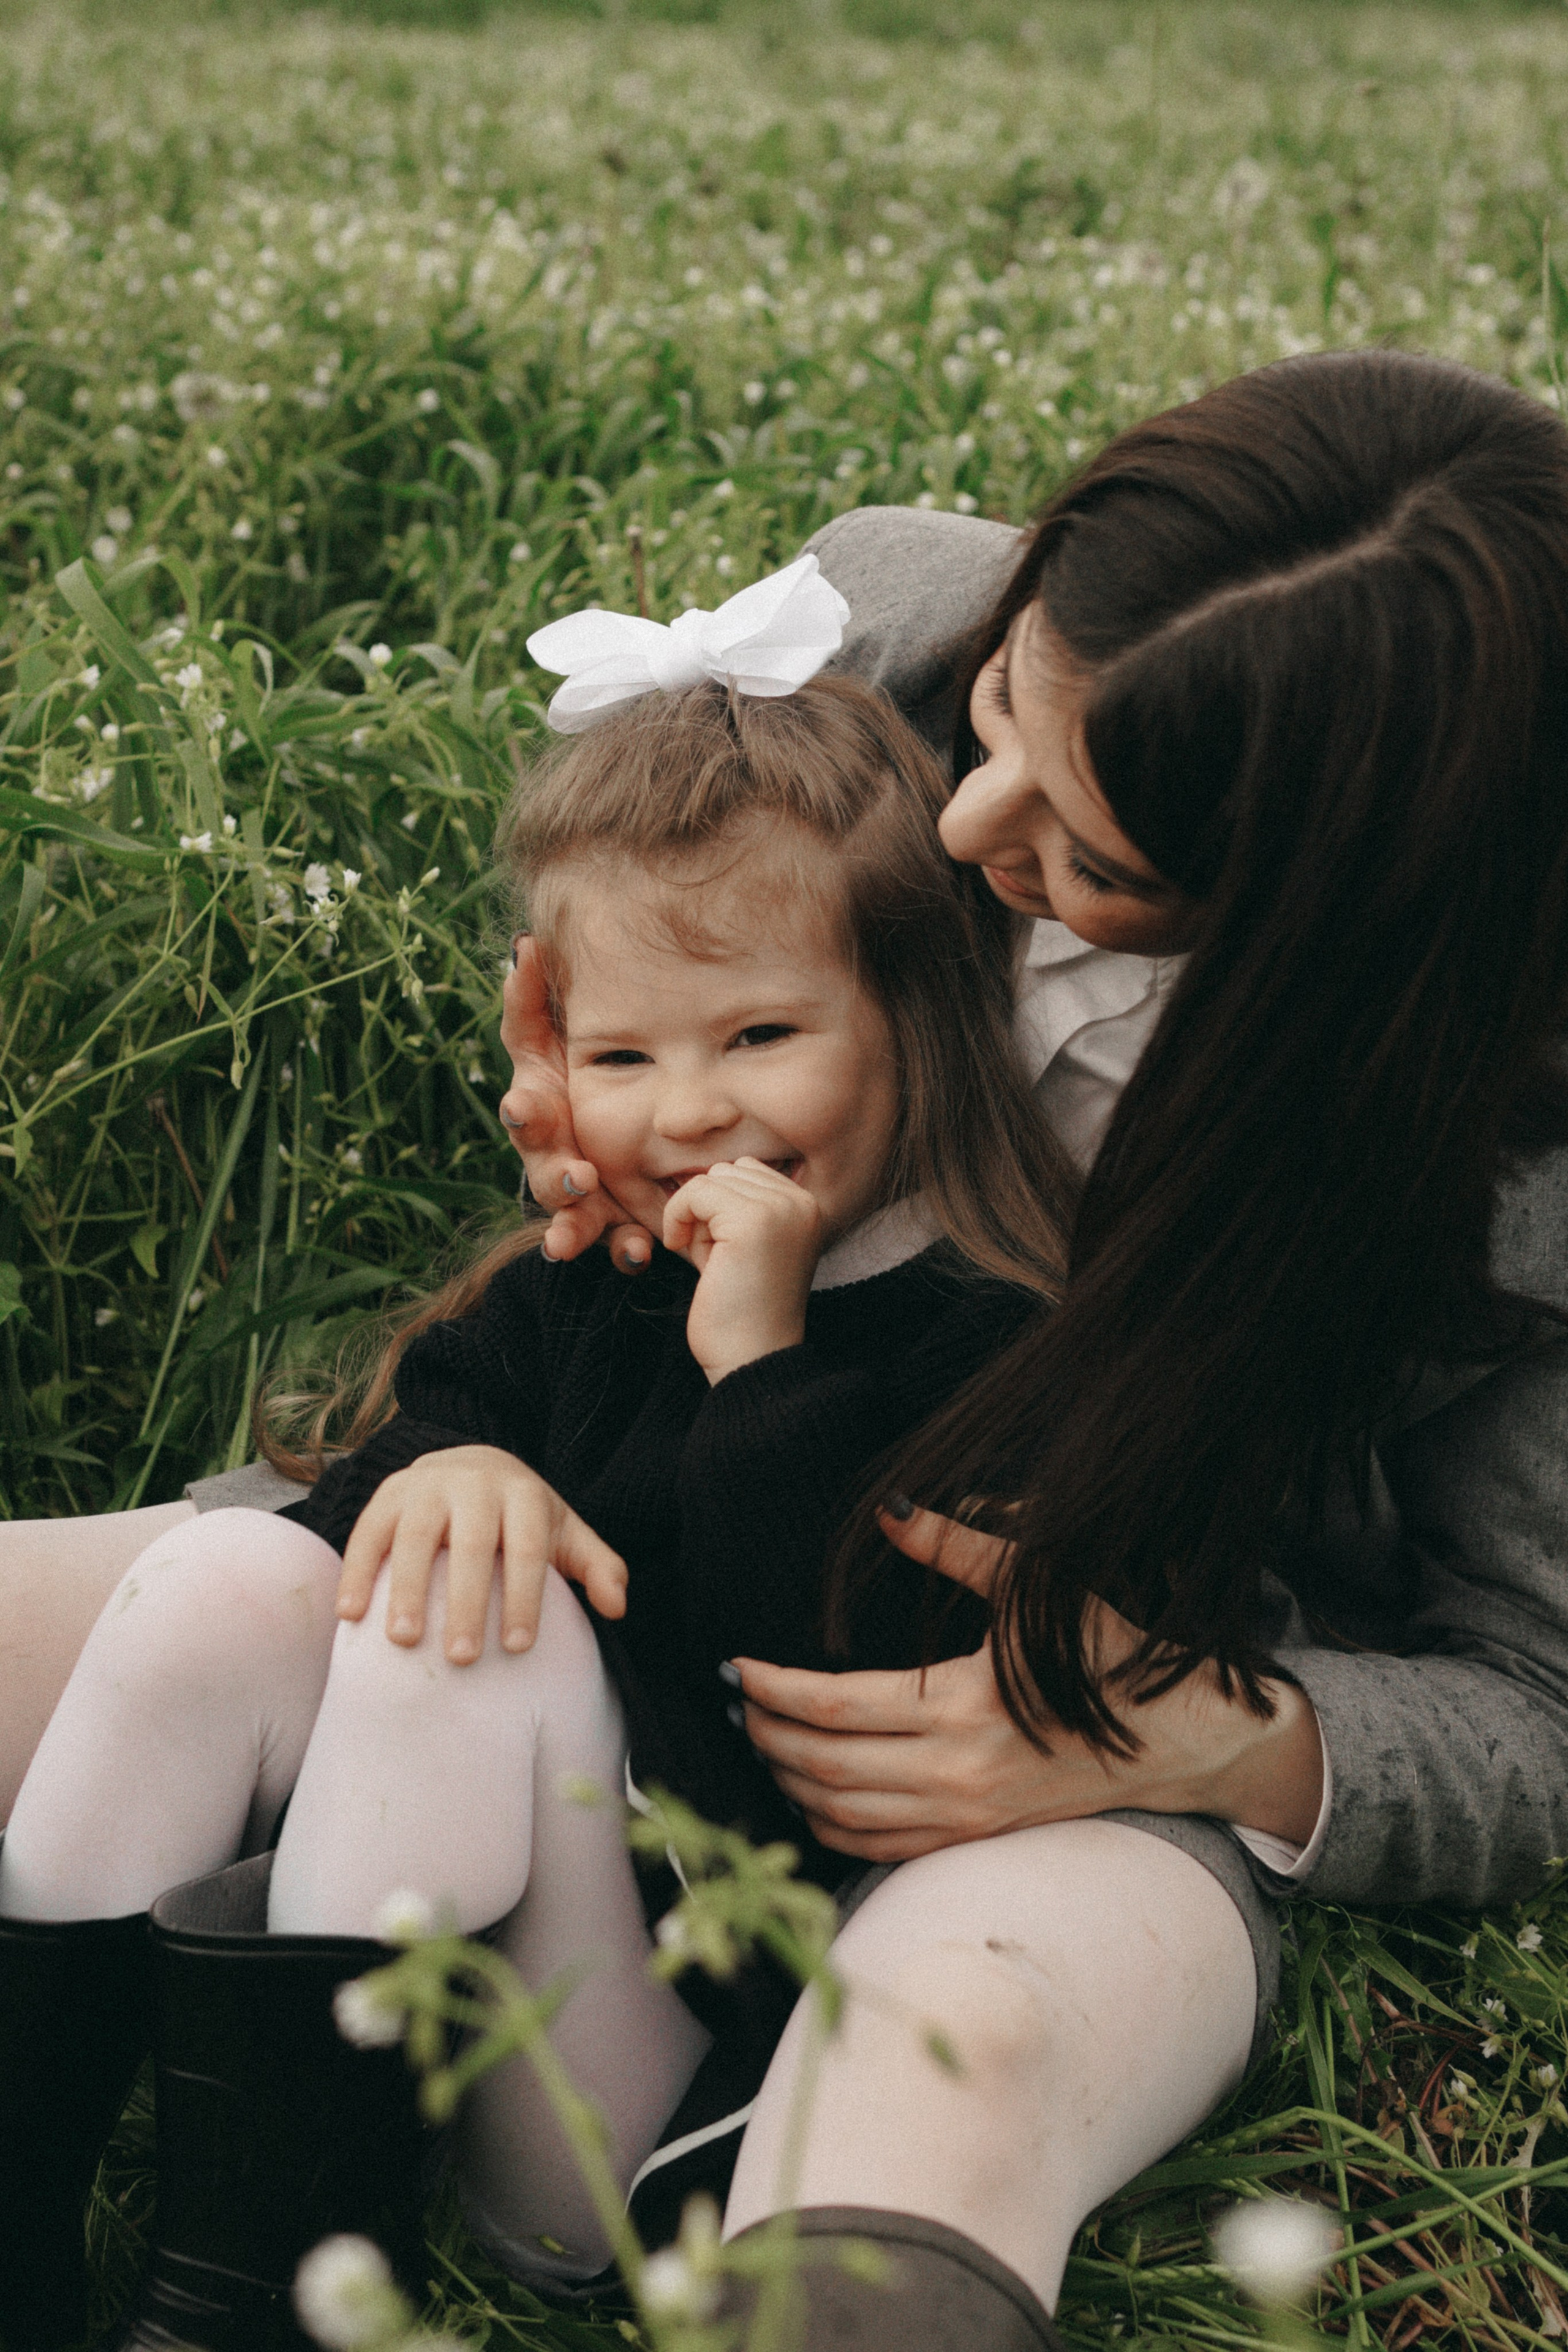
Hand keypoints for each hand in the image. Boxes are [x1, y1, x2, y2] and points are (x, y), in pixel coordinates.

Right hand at [335, 1443, 626, 1663]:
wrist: (468, 1463)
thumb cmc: (522, 1517)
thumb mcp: (564, 1532)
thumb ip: (596, 1566)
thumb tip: (617, 1606)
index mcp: (522, 1493)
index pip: (525, 1547)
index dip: (524, 1597)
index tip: (519, 1647)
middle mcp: (472, 1483)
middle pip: (469, 1544)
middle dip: (466, 1602)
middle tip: (464, 1658)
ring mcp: (424, 1486)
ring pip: (414, 1536)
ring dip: (406, 1588)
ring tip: (403, 1640)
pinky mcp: (385, 1495)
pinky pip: (367, 1533)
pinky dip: (356, 1572)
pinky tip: (350, 1615)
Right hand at [499, 937, 653, 1274]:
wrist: (610, 1130)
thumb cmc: (575, 1067)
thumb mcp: (553, 1031)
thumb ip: (534, 995)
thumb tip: (525, 944)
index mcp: (539, 1097)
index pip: (523, 1096)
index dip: (523, 1108)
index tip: (526, 1105)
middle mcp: (549, 1144)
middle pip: (541, 1161)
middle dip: (555, 1172)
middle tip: (577, 1175)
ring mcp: (573, 1185)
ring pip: (566, 1209)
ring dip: (570, 1224)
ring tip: (574, 1241)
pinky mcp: (604, 1218)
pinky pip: (608, 1238)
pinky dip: (620, 1249)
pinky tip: (637, 1255)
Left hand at [664, 1156, 822, 1382]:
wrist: (752, 1360)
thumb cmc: (742, 1312)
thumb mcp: (745, 1247)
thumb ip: (734, 1210)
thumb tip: (700, 1177)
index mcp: (807, 1208)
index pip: (747, 1172)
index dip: (719, 1207)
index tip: (718, 1250)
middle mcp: (802, 1202)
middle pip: (728, 1172)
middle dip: (708, 1211)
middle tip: (713, 1258)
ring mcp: (780, 1210)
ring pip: (711, 1179)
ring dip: (695, 1216)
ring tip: (709, 1259)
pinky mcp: (753, 1221)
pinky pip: (696, 1192)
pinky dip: (677, 1216)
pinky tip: (679, 1248)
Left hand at [730, 1503, 1323, 1859]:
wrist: (1179, 1740)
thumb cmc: (1109, 1652)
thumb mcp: (1036, 1587)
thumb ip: (957, 1546)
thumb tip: (890, 1508)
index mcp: (963, 1707)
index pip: (832, 1705)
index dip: (772, 1690)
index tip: (735, 1668)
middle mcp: (956, 1774)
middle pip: (823, 1764)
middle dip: (765, 1736)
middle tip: (734, 1705)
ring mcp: (965, 1817)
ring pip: (842, 1813)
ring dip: (789, 1781)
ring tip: (759, 1743)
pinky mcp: (976, 1840)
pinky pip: (878, 1846)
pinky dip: (829, 1824)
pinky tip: (808, 1795)